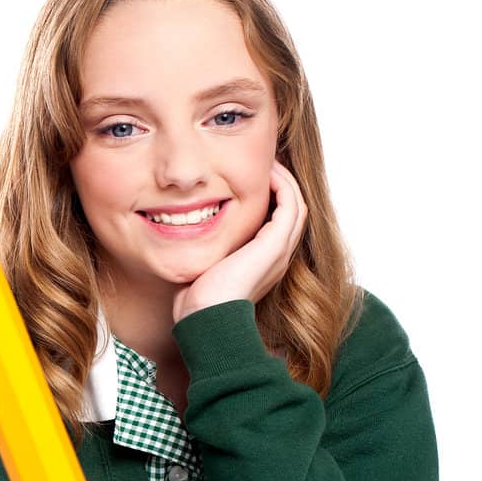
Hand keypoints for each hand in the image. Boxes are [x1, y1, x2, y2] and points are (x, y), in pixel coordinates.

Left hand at [173, 160, 308, 321]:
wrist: (205, 317)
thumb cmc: (197, 301)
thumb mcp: (204, 269)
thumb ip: (206, 253)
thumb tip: (185, 238)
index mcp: (263, 263)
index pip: (277, 224)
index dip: (270, 200)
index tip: (251, 181)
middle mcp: (277, 257)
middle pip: (291, 212)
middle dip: (280, 186)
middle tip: (265, 165)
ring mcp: (279, 251)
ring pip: (296, 205)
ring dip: (284, 181)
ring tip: (269, 163)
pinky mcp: (275, 244)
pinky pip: (290, 204)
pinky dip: (283, 186)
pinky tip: (268, 173)